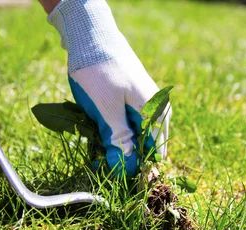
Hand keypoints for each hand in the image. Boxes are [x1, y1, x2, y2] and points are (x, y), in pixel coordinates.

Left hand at [48, 0, 170, 177]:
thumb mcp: (106, 110)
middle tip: (100, 162)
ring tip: (95, 149)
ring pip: (131, 137)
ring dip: (114, 145)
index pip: (154, 153)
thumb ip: (119, 140)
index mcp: (155, 113)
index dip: (136, 169)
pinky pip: (123, 125)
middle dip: (123, 157)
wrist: (90, 34)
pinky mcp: (129, 101)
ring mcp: (142, 104)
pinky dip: (110, 132)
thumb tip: (127, 169)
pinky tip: (95, 133)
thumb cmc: (99, 71)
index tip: (117, 178)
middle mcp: (155, 110)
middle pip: (143, 146)